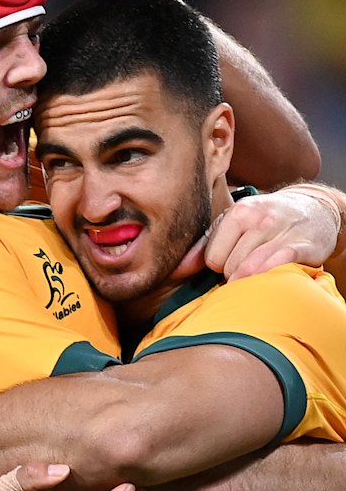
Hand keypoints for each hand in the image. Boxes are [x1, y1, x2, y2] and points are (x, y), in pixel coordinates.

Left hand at [171, 188, 340, 282]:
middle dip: (236, 274)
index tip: (232, 260)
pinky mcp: (302, 246)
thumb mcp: (234, 225)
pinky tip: (273, 276)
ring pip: (249, 271)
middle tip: (248, 267)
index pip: (212, 259)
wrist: (315, 209)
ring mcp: (281, 232)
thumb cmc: (266, 222)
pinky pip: (275, 268)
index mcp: (237, 213)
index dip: (221, 266)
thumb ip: (204, 247)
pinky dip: (269, 278)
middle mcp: (258, 219)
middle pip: (230, 268)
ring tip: (258, 273)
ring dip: (252, 281)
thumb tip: (176, 271)